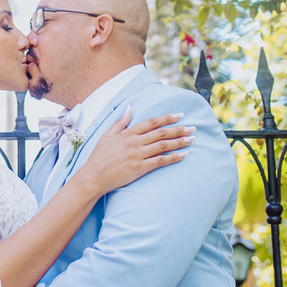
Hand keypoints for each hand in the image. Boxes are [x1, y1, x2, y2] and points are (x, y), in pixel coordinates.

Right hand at [73, 109, 192, 196]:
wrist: (93, 177)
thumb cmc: (99, 157)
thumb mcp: (107, 135)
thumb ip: (120, 122)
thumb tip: (129, 108)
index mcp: (128, 133)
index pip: (151, 122)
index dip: (167, 118)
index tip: (180, 115)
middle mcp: (134, 142)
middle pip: (161, 133)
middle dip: (179, 129)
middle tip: (192, 127)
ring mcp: (138, 155)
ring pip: (163, 146)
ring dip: (179, 142)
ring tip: (191, 139)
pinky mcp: (139, 168)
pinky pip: (160, 161)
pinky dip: (173, 158)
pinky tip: (183, 155)